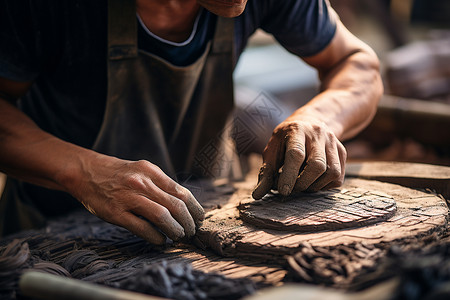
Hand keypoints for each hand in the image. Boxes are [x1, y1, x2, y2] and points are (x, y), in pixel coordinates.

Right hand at [69, 156, 204, 244]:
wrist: (85, 172)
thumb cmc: (118, 174)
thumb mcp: (141, 170)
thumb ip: (160, 184)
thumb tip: (183, 204)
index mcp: (151, 171)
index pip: (182, 192)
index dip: (194, 208)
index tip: (199, 218)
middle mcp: (142, 183)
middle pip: (175, 205)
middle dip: (188, 222)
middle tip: (191, 232)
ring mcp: (128, 198)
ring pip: (162, 216)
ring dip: (175, 230)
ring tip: (179, 236)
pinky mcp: (116, 213)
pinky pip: (141, 227)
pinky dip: (156, 237)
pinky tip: (161, 240)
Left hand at [252, 115, 346, 198]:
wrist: (310, 122)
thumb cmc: (285, 140)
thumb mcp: (272, 150)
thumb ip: (266, 172)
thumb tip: (257, 196)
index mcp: (296, 130)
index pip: (296, 154)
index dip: (289, 175)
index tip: (283, 191)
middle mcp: (318, 134)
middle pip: (317, 165)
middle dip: (303, 183)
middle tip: (291, 188)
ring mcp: (333, 142)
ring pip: (332, 172)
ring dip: (315, 186)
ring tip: (302, 185)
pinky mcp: (342, 152)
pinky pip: (338, 177)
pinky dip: (325, 186)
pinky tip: (313, 182)